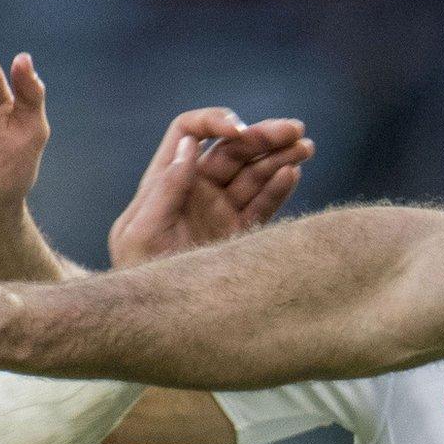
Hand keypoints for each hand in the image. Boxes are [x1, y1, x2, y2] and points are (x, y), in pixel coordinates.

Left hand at [109, 112, 309, 267]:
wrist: (157, 321)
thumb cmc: (138, 276)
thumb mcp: (141, 233)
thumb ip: (164, 190)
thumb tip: (189, 145)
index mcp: (166, 181)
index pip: (189, 133)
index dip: (214, 122)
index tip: (238, 129)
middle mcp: (195, 190)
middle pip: (231, 149)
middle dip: (262, 136)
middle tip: (294, 129)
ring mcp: (220, 210)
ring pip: (254, 173)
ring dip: (280, 156)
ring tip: (305, 147)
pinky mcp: (240, 232)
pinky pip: (264, 204)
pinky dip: (280, 187)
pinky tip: (293, 174)